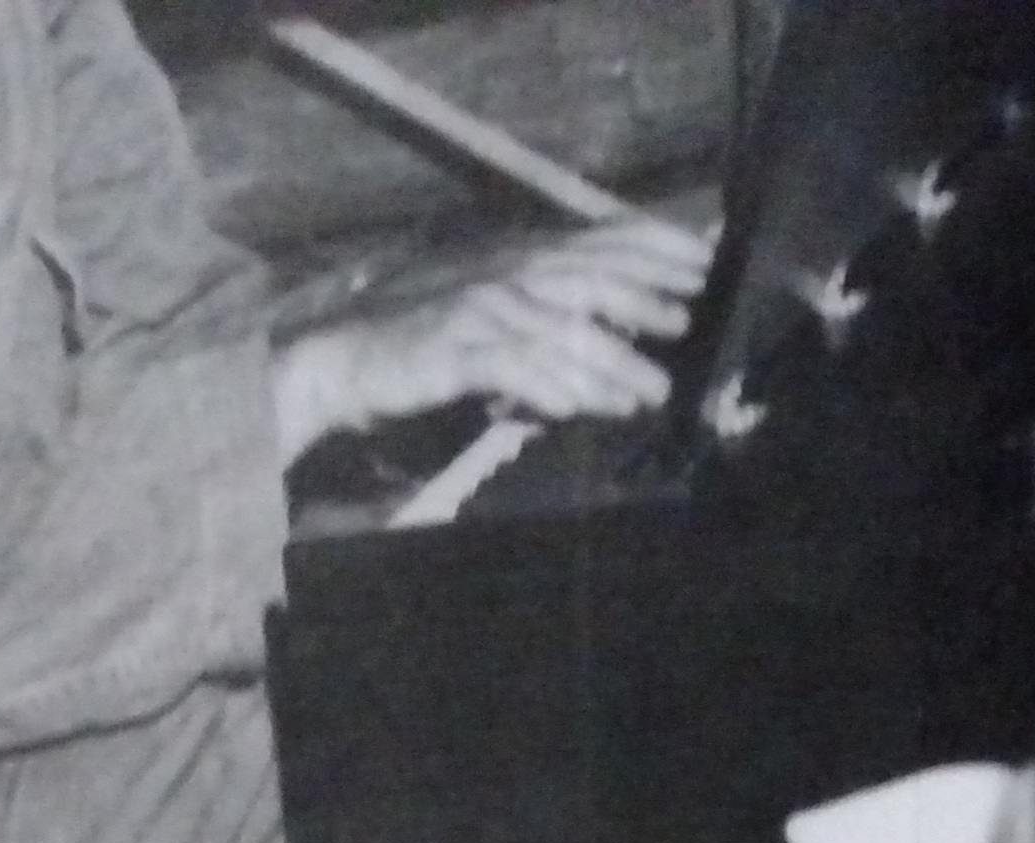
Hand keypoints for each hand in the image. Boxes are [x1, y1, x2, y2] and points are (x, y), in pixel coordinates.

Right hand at [272, 218, 711, 458]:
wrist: (336, 363)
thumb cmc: (409, 349)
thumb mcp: (481, 322)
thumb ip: (534, 329)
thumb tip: (593, 352)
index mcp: (512, 259)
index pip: (595, 240)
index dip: (650, 245)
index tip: (698, 257)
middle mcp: (502, 275)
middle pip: (589, 278)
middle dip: (645, 295)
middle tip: (688, 316)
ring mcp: (480, 310)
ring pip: (563, 331)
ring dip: (613, 362)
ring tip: (653, 389)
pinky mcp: (457, 350)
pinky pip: (518, 370)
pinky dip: (555, 390)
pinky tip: (585, 410)